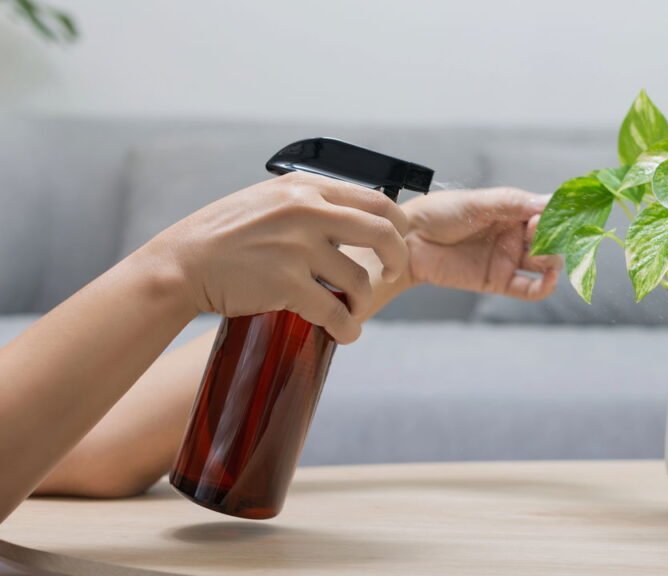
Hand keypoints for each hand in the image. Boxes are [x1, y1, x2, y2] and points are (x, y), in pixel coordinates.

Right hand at [144, 172, 408, 342]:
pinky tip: (344, 333)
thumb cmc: (223, 236)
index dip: (396, 225)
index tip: (396, 243)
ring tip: (354, 312)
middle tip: (392, 275)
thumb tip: (352, 218)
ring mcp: (297, 246)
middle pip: (381, 233)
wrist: (181, 263)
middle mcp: (305, 210)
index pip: (375, 200)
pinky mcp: (285, 282)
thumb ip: (309, 204)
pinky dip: (346, 327)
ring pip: (359, 279)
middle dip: (396, 258)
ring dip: (363, 302)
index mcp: (305, 188)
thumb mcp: (268, 201)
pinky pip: (334, 310)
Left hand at [401, 188, 562, 299]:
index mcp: (512, 211)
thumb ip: (512, 203)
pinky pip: (529, 289)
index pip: (546, 213)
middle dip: (554, 238)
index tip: (545, 217)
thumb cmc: (438, 214)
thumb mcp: (476, 202)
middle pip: (551, 239)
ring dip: (552, 260)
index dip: (552, 216)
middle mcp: (514, 235)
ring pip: (545, 263)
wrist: (409, 240)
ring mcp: (508, 258)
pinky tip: (548, 280)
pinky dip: (544, 287)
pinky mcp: (499, 281)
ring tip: (542, 256)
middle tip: (540, 235)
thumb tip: (548, 201)